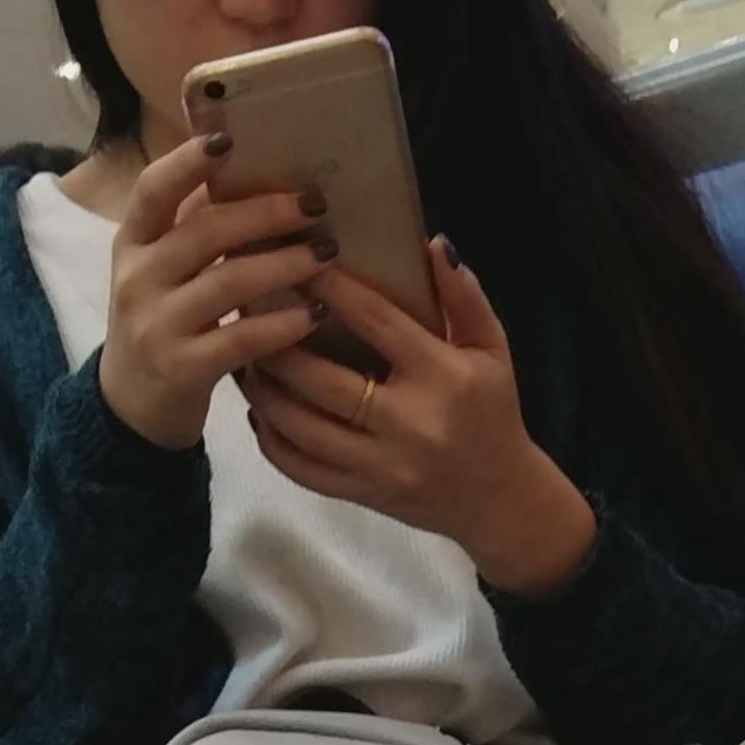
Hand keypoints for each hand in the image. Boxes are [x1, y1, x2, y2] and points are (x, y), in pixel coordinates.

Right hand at [96, 131, 339, 451]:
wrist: (130, 409)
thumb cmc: (160, 325)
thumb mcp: (159, 271)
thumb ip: (190, 230)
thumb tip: (249, 176)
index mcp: (131, 243)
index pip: (153, 190)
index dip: (187, 162)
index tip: (229, 139)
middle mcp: (138, 278)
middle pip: (205, 232)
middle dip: (266, 214)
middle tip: (315, 206)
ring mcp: (156, 325)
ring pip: (228, 282)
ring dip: (285, 264)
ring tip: (327, 254)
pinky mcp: (181, 368)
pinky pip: (240, 339)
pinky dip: (282, 324)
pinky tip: (314, 313)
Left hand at [241, 242, 598, 592]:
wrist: (500, 500)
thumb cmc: (494, 414)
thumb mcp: (493, 351)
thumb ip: (464, 298)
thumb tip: (433, 243)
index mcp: (441, 377)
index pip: (376, 322)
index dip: (330, 289)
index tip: (295, 258)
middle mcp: (408, 424)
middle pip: (323, 380)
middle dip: (278, 344)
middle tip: (247, 311)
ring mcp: (382, 465)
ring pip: (302, 428)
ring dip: (264, 392)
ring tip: (244, 359)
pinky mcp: (364, 495)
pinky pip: (303, 470)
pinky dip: (272, 441)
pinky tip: (260, 413)